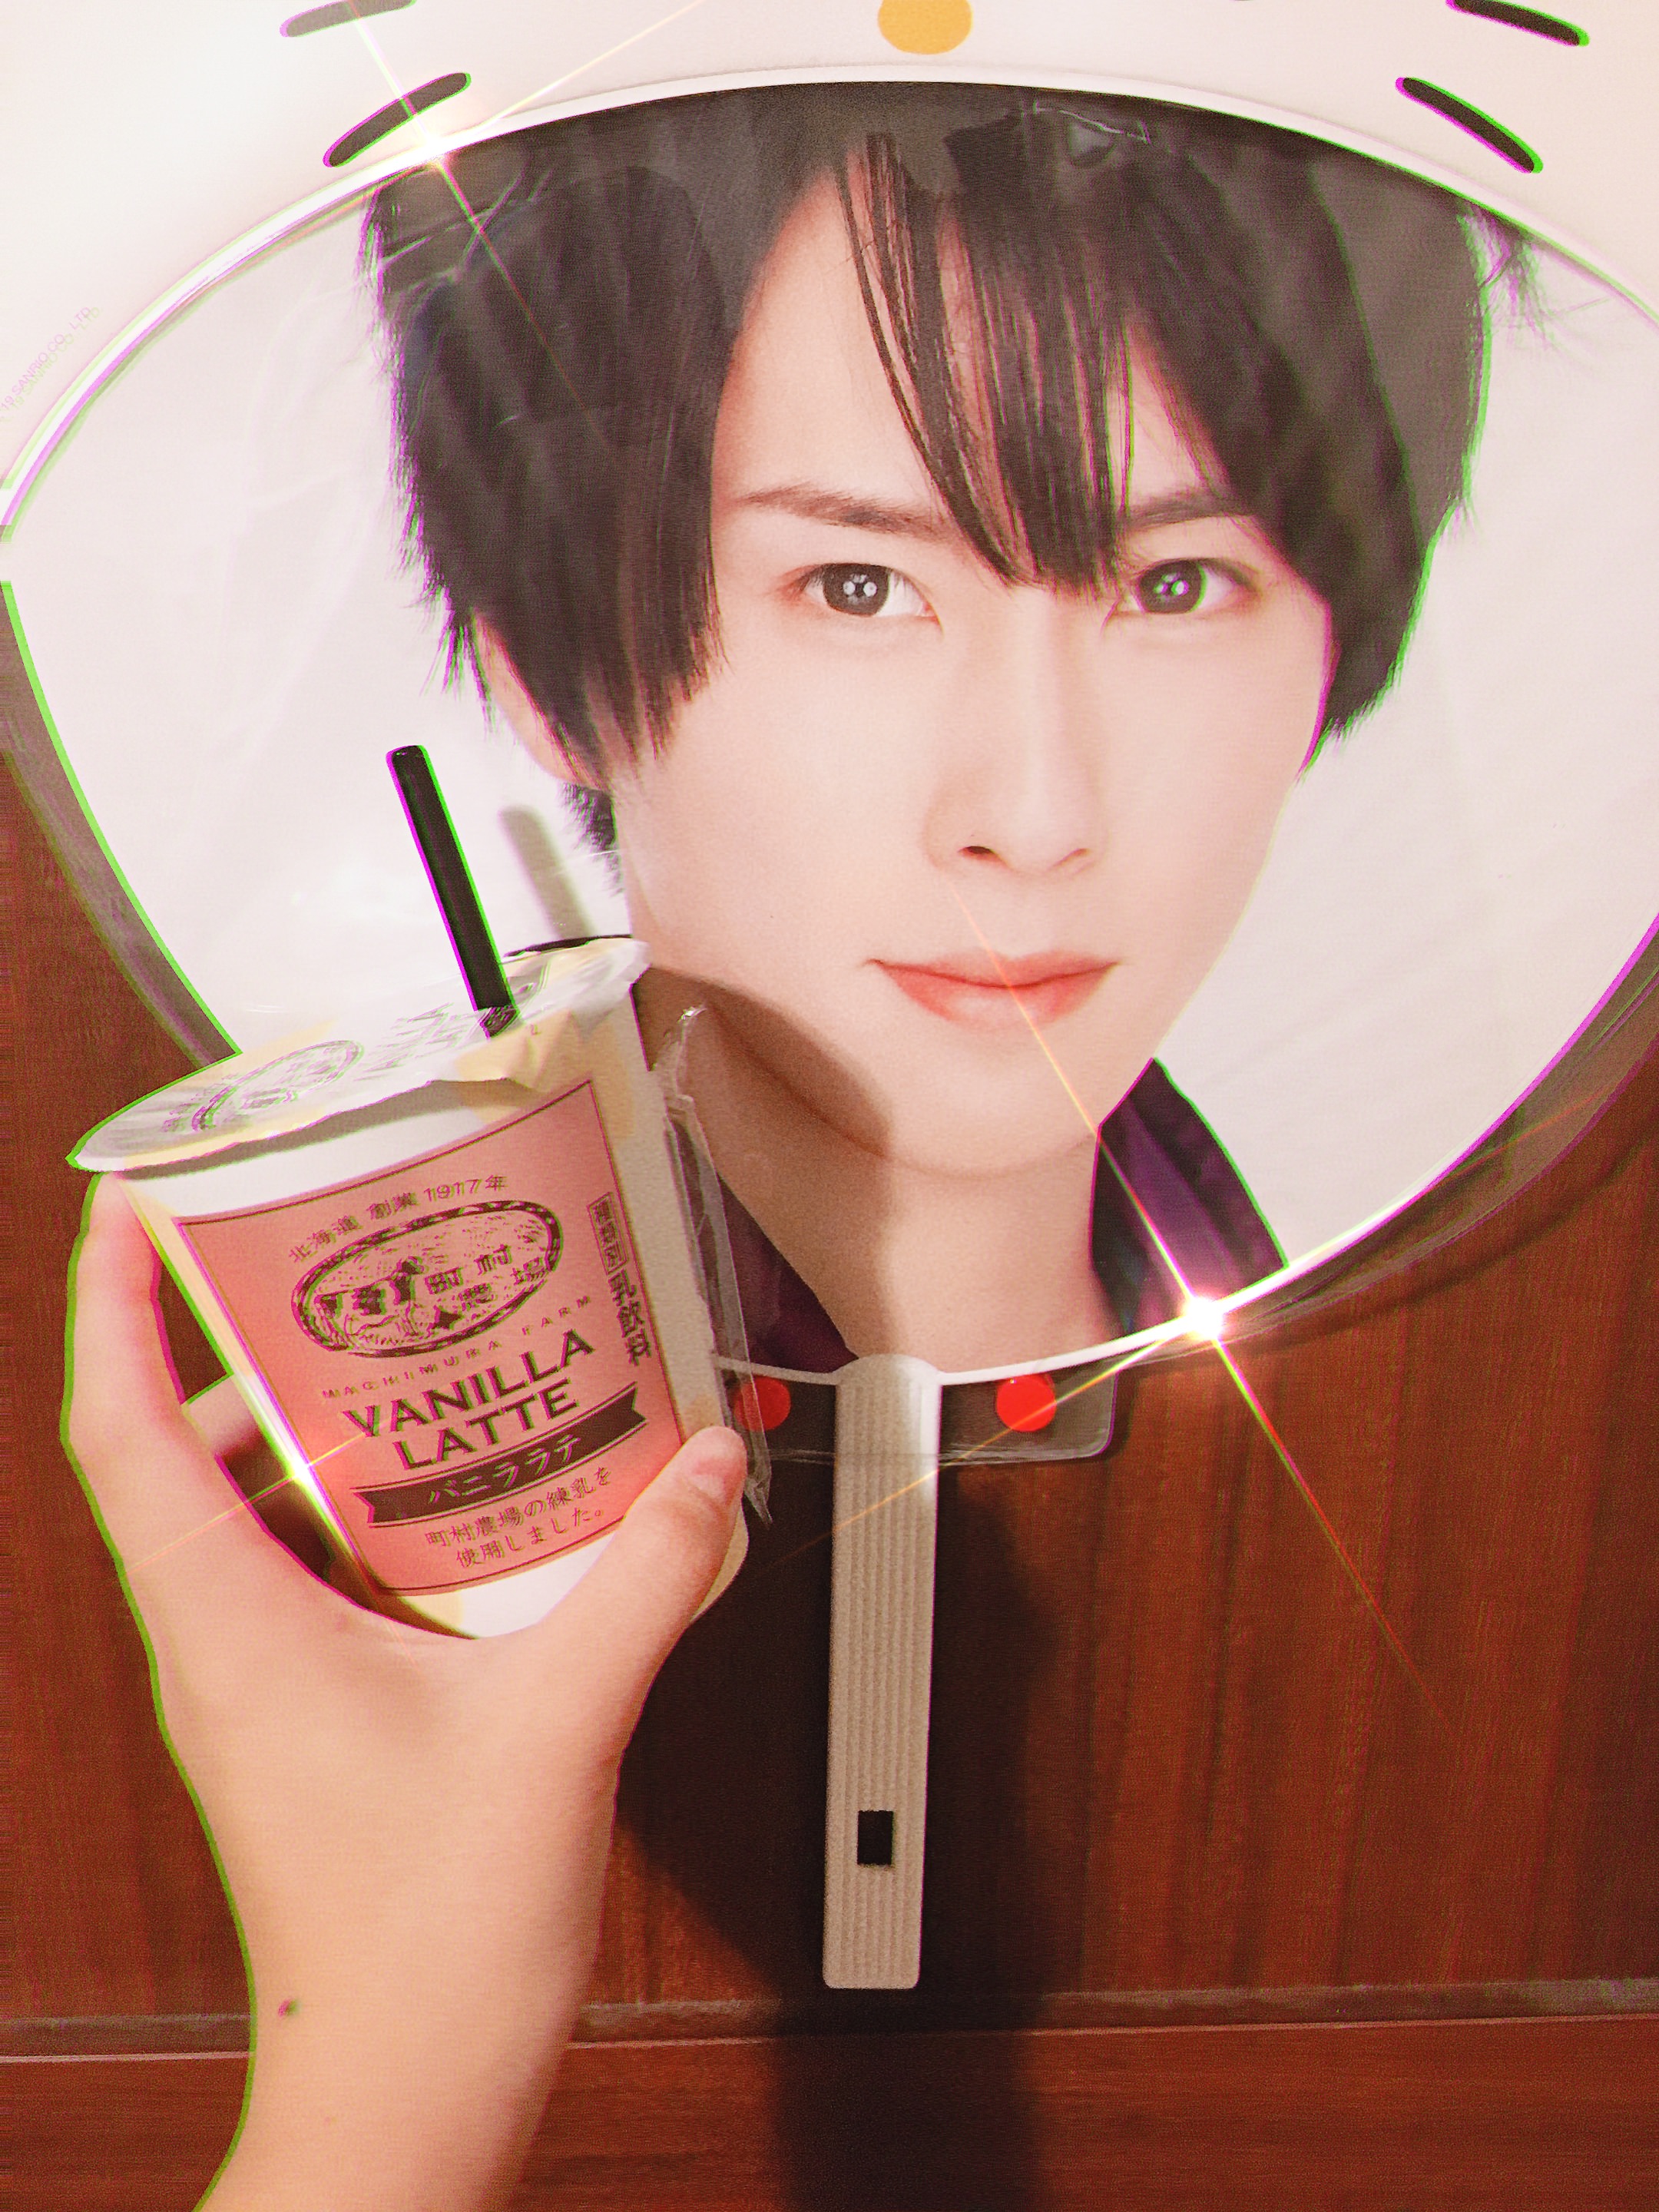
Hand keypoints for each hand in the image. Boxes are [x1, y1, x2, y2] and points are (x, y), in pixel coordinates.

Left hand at [66, 1177, 747, 2211]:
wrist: (407, 2090)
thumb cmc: (430, 1947)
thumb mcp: (558, 1727)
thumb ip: (639, 1583)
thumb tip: (697, 1474)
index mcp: (232, 1628)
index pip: (119, 1428)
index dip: (111, 1302)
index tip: (137, 1205)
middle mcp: (218, 1647)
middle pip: (172, 1450)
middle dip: (222, 1339)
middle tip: (306, 1256)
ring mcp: (250, 1687)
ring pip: (237, 1516)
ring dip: (297, 1431)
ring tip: (391, 1364)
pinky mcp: (298, 1718)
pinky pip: (294, 1575)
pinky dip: (351, 1514)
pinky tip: (450, 1506)